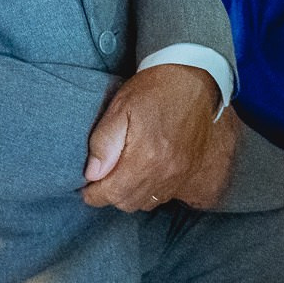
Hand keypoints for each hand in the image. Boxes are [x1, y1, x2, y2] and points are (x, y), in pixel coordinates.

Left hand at [82, 65, 229, 210]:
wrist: (195, 79)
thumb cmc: (154, 91)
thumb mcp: (120, 108)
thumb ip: (104, 143)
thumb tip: (92, 174)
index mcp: (145, 158)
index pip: (111, 194)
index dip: (93, 193)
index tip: (87, 186)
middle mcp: (165, 173)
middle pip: (128, 202)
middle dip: (111, 194)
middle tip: (103, 178)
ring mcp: (180, 175)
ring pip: (146, 202)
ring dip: (130, 194)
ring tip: (123, 175)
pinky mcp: (191, 173)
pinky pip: (165, 197)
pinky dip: (150, 192)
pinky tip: (144, 176)